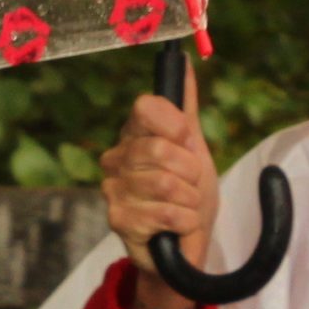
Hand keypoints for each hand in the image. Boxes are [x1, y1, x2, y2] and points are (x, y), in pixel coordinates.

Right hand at [98, 92, 218, 308]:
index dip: (177, 128)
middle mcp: (117, 157)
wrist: (185, 247)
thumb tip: (182, 62)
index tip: (188, 145)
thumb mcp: (193, 147)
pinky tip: (177, 228)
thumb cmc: (186, 195)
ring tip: (184, 208)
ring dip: (190, 201)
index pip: (147, 107)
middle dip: (191, 172)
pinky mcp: (119, 220)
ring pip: (167, 184)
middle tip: (190, 185)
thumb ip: (185, 107)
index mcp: (133, 133)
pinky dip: (185, 223)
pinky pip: (167, 213)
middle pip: (162, 149)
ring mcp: (114, 189)